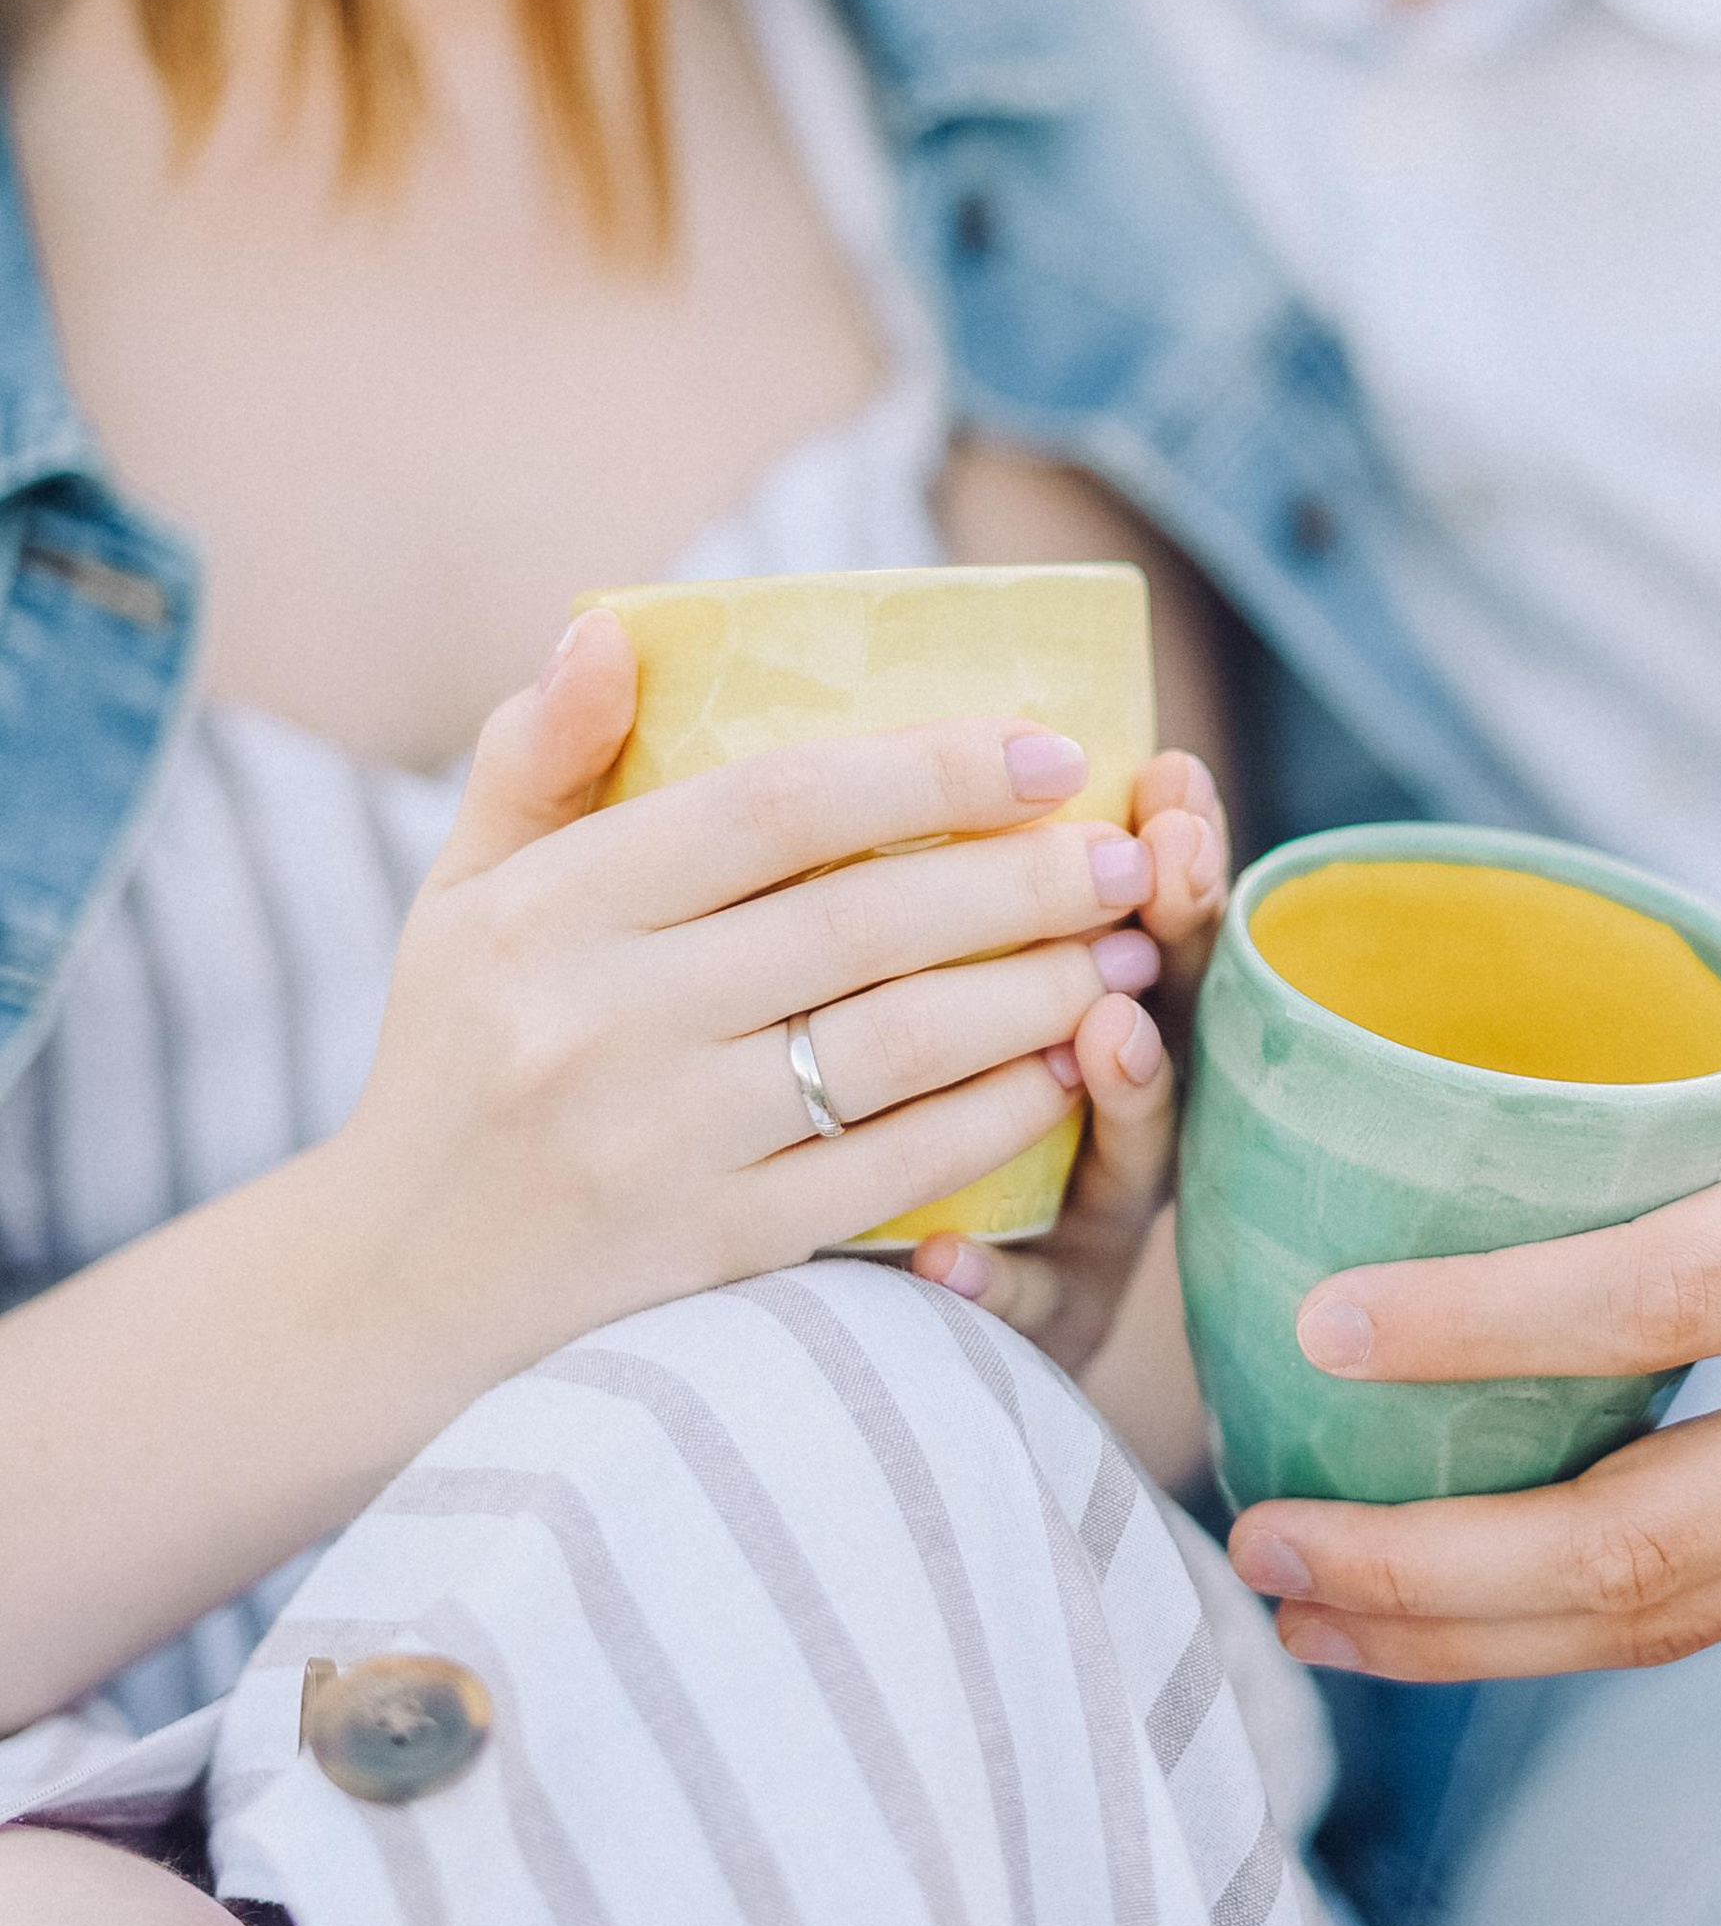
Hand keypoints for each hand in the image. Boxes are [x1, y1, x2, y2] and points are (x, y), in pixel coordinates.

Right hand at [328, 611, 1180, 1380]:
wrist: (391, 1297)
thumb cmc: (451, 1062)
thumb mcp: (459, 897)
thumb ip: (539, 758)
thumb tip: (611, 628)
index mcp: (550, 911)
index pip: (776, 807)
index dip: (929, 771)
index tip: (1050, 754)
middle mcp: (602, 1023)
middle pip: (862, 924)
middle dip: (1022, 883)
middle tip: (1124, 858)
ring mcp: (660, 1146)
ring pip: (895, 1047)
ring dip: (1033, 994)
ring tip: (1123, 954)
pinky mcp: (711, 1252)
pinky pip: (888, 1170)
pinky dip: (991, 1117)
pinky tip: (1064, 1072)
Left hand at [911, 748, 1229, 1369]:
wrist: (910, 1355)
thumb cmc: (897, 1132)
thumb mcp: (932, 1004)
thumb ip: (923, 900)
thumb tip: (872, 730)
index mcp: (1097, 1027)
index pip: (1145, 922)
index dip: (1167, 848)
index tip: (1169, 768)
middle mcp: (1118, 1126)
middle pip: (1174, 1018)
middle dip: (1179, 933)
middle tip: (1172, 857)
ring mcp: (1090, 1234)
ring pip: (1126, 1162)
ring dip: (1126, 1089)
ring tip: (1107, 1027)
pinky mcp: (1037, 1334)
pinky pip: (1016, 1308)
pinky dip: (987, 1279)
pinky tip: (939, 1256)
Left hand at [1227, 934, 1720, 1679]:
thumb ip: (1679, 1101)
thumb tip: (1468, 1116)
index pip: (1649, 1302)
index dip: (1469, 1329)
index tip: (1317, 1331)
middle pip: (1635, 1548)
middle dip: (1421, 1577)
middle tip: (1262, 1554)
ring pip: (1673, 1623)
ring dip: (1475, 1640)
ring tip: (1316, 1624)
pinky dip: (1592, 1616)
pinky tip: (1474, 1602)